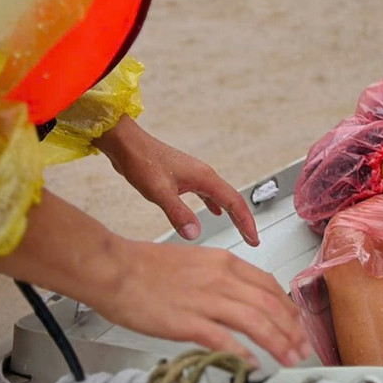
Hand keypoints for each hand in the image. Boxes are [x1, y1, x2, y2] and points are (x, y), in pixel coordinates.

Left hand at [95, 116, 257, 245]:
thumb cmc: (142, 161)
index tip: (254, 237)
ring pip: (221, 196)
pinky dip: (215, 205)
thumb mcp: (159, 192)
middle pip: (232, 199)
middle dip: (244, 219)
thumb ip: (178, 213)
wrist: (127, 144)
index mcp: (204, 177)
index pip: (233, 202)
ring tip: (239, 226)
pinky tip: (214, 212)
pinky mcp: (184, 178)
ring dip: (232, 213)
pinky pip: (208, 193)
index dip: (246, 221)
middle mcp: (204, 175)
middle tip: (252, 237)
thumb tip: (195, 234)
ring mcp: (195, 175)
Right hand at [99, 238, 308, 365]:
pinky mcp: (186, 321)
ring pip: (255, 321)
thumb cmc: (148, 267)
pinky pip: (222, 339)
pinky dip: (241, 353)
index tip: (297, 323)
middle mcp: (221, 279)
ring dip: (278, 342)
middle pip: (269, 305)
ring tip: (290, 358)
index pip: (269, 285)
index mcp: (225, 262)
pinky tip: (253, 364)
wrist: (115, 268)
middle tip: (303, 347)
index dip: (288, 307)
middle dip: (291, 329)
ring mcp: (205, 300)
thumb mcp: (197, 262)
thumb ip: (222, 278)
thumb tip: (241, 296)